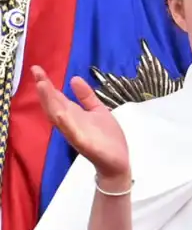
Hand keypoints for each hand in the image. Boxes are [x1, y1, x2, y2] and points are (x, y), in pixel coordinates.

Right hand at [32, 66, 130, 182]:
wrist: (117, 160)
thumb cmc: (106, 136)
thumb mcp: (97, 110)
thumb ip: (86, 96)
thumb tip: (74, 78)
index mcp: (73, 115)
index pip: (56, 97)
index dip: (46, 84)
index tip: (37, 69)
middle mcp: (70, 123)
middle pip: (53, 104)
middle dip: (44, 89)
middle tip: (36, 72)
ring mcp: (75, 132)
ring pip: (58, 116)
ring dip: (50, 102)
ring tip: (42, 85)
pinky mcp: (83, 142)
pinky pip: (72, 132)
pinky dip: (65, 122)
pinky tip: (59, 112)